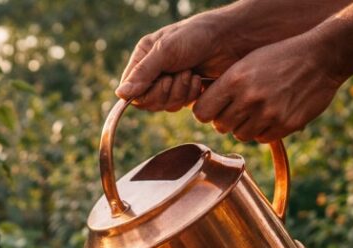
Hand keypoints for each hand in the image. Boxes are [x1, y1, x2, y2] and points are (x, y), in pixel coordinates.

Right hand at [116, 13, 244, 111]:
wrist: (232, 39)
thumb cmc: (198, 36)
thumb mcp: (167, 50)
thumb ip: (143, 73)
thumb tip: (120, 95)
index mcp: (144, 57)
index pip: (131, 90)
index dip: (145, 92)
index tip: (164, 80)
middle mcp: (154, 71)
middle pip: (147, 101)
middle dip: (166, 91)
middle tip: (181, 74)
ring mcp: (170, 82)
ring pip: (164, 105)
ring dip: (180, 93)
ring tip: (192, 74)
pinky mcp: (186, 91)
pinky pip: (179, 105)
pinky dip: (190, 96)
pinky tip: (199, 80)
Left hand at [191, 32, 344, 141]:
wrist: (321, 58)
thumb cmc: (279, 58)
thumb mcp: (247, 62)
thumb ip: (225, 85)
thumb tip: (201, 108)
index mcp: (235, 80)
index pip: (202, 112)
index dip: (207, 112)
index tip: (215, 108)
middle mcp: (249, 98)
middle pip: (220, 126)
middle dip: (227, 119)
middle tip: (240, 108)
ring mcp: (268, 113)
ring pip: (240, 135)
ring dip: (246, 126)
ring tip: (259, 109)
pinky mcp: (285, 124)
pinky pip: (262, 138)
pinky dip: (264, 130)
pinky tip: (273, 114)